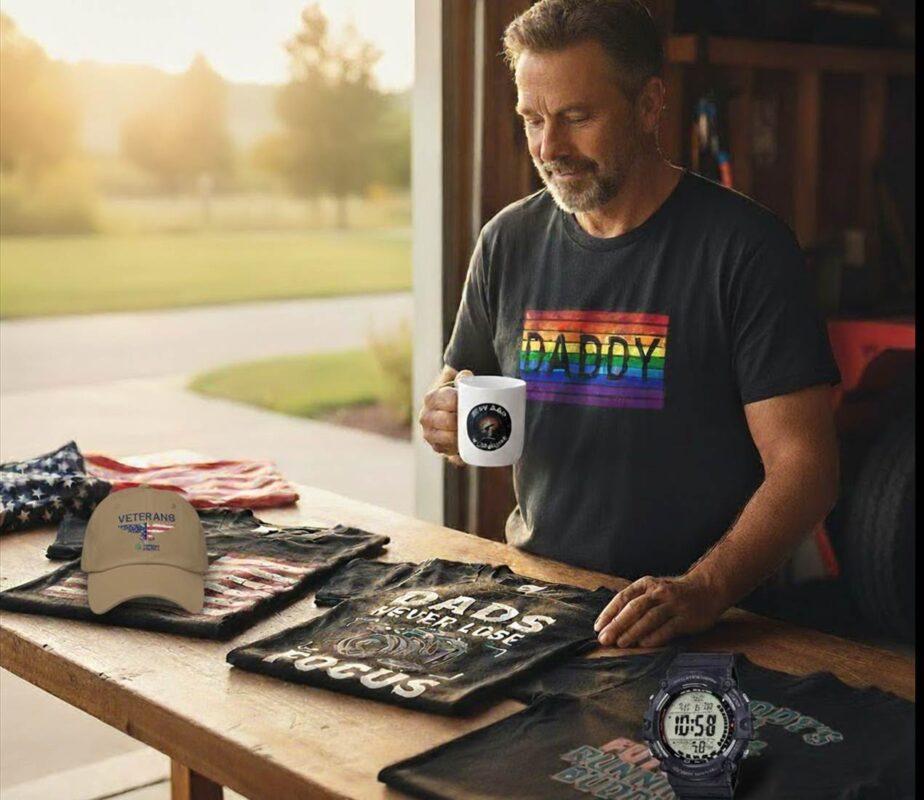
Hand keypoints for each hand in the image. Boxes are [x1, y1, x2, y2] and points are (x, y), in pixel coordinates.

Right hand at [419, 370, 472, 466]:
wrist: (448, 408)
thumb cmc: (456, 393)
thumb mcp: (458, 381)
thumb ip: (464, 377)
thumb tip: (466, 376)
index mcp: (431, 398)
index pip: (449, 400)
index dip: (462, 402)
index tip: (473, 402)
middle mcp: (426, 417)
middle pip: (448, 421)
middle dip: (463, 421)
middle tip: (478, 420)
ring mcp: (430, 434)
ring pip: (448, 439)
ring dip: (461, 439)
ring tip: (475, 435)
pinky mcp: (437, 448)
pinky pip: (449, 455)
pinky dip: (458, 455)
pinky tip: (467, 453)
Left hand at [593, 573, 726, 648]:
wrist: (707, 589)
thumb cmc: (674, 594)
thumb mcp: (653, 590)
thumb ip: (635, 603)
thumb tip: (612, 623)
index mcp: (646, 584)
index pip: (623, 598)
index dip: (609, 613)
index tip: (598, 627)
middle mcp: (658, 592)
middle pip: (634, 608)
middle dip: (617, 624)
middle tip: (604, 638)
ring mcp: (672, 605)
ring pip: (649, 619)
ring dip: (633, 632)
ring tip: (620, 643)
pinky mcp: (685, 618)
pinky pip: (667, 629)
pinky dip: (654, 637)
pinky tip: (643, 644)